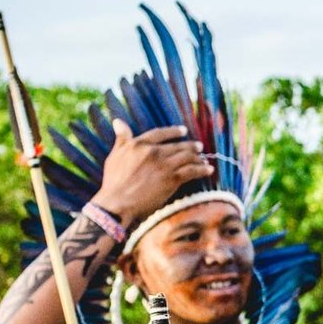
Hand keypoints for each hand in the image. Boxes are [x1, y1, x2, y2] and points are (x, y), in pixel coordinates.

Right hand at [91, 121, 213, 228]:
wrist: (117, 202)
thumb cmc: (113, 181)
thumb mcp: (115, 155)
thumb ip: (122, 138)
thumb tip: (118, 121)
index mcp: (139, 144)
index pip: (160, 133)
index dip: (174, 131)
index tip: (183, 130)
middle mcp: (154, 152)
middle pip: (178, 145)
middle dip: (191, 146)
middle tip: (199, 146)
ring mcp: (164, 165)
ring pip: (187, 157)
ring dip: (198, 157)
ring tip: (204, 159)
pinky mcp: (172, 179)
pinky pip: (192, 171)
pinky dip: (202, 170)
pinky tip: (209, 169)